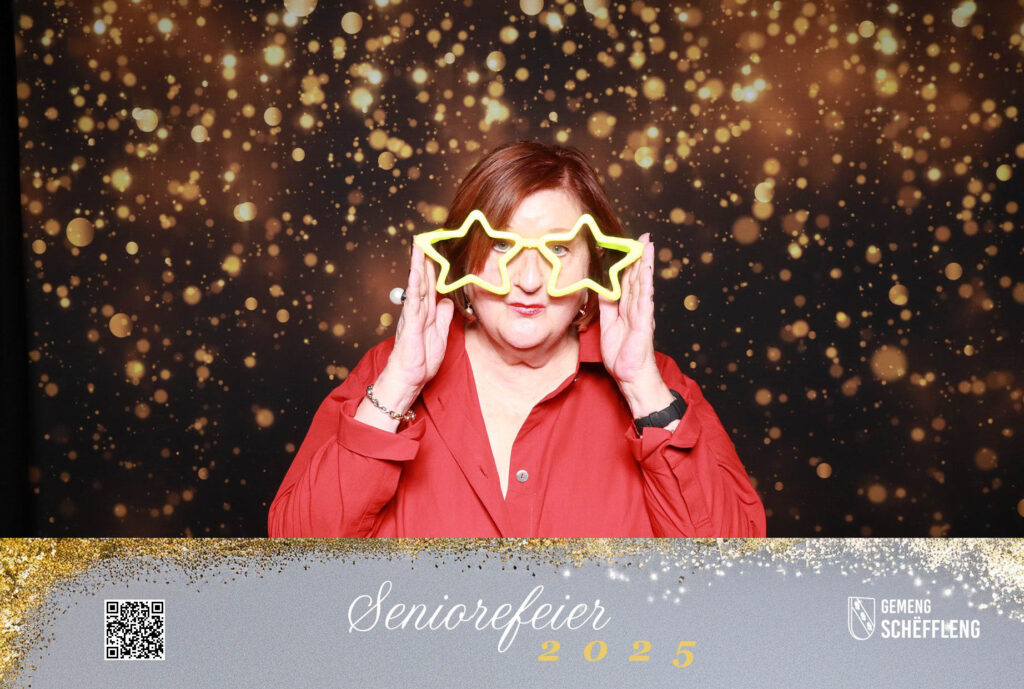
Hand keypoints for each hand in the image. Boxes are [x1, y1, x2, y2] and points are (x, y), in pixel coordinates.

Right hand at [386, 244, 454, 391]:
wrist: (409, 379)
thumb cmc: (420, 361)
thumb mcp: (439, 336)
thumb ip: (443, 318)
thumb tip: (447, 301)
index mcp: (424, 313)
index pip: (430, 286)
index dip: (433, 268)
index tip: (433, 251)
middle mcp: (416, 312)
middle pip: (422, 282)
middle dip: (423, 260)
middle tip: (423, 240)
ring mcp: (412, 318)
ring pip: (416, 288)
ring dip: (418, 267)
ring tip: (418, 249)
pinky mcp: (411, 327)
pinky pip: (413, 303)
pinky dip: (415, 288)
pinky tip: (416, 274)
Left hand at [598, 233, 673, 417]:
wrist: (630, 375)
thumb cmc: (621, 355)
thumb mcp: (607, 326)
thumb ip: (606, 308)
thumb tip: (601, 290)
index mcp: (627, 309)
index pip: (628, 281)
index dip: (628, 263)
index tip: (630, 246)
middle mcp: (637, 308)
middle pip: (637, 277)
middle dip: (640, 256)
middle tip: (643, 237)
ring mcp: (642, 313)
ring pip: (642, 283)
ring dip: (645, 263)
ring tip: (648, 245)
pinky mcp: (644, 321)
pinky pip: (643, 298)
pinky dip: (645, 282)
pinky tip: (646, 269)